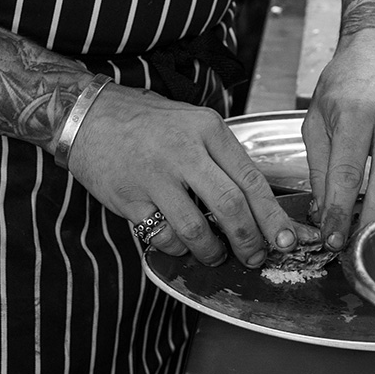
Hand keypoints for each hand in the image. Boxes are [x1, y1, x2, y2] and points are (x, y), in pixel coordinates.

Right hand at [66, 82, 320, 266]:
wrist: (89, 115)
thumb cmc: (146, 122)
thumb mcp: (191, 124)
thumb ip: (220, 157)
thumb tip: (256, 204)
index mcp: (207, 129)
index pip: (251, 179)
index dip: (272, 216)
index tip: (285, 240)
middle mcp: (185, 150)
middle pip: (231, 207)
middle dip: (249, 241)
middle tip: (254, 257)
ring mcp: (156, 175)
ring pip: (198, 230)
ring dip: (213, 252)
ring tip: (215, 255)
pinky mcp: (131, 198)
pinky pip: (164, 238)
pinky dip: (178, 249)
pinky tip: (179, 243)